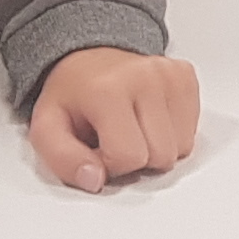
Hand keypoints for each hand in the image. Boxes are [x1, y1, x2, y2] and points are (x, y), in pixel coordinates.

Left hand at [28, 48, 199, 192]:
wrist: (89, 58)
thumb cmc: (71, 95)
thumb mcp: (47, 129)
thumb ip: (63, 160)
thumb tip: (95, 180)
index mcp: (107, 90)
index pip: (128, 157)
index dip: (109, 165)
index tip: (96, 149)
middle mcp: (145, 77)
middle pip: (160, 156)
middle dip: (136, 160)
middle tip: (115, 140)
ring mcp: (170, 75)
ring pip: (180, 148)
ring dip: (155, 150)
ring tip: (132, 131)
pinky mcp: (186, 77)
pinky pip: (191, 132)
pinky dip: (171, 135)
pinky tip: (149, 121)